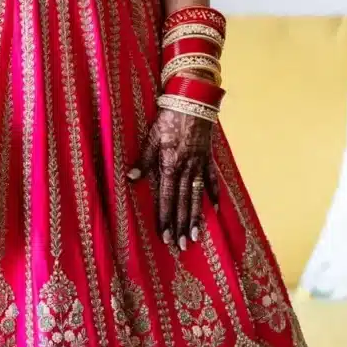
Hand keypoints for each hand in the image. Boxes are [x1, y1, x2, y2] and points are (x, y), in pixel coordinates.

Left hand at [127, 108, 219, 248]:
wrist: (193, 101)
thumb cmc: (169, 118)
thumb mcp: (152, 137)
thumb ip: (143, 160)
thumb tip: (130, 178)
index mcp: (170, 165)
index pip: (167, 198)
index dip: (165, 218)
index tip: (164, 235)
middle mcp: (186, 169)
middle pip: (183, 203)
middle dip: (181, 225)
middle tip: (181, 245)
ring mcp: (199, 165)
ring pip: (197, 196)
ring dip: (196, 217)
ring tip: (195, 236)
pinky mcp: (208, 158)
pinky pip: (212, 180)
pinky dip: (214, 194)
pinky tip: (216, 209)